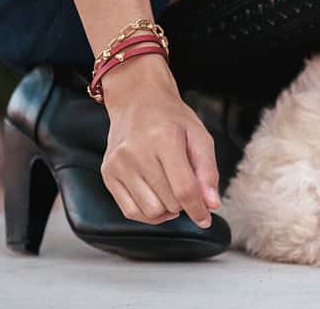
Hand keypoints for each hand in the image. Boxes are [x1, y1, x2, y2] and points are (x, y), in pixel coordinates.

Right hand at [98, 53, 220, 226]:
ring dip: (167, 210)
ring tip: (171, 191)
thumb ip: (208, 171)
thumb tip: (212, 204)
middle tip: (186, 186)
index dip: (198, 209)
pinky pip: (130, 211)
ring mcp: (118, 164)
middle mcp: (137, 152)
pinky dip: (148, 213)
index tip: (206, 218)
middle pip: (169, 202)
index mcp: (164, 139)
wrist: (137, 101)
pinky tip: (157, 198)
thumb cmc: (171, 118)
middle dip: (184, 202)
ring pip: (151, 211)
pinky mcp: (108, 174)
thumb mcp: (199, 135)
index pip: (184, 188)